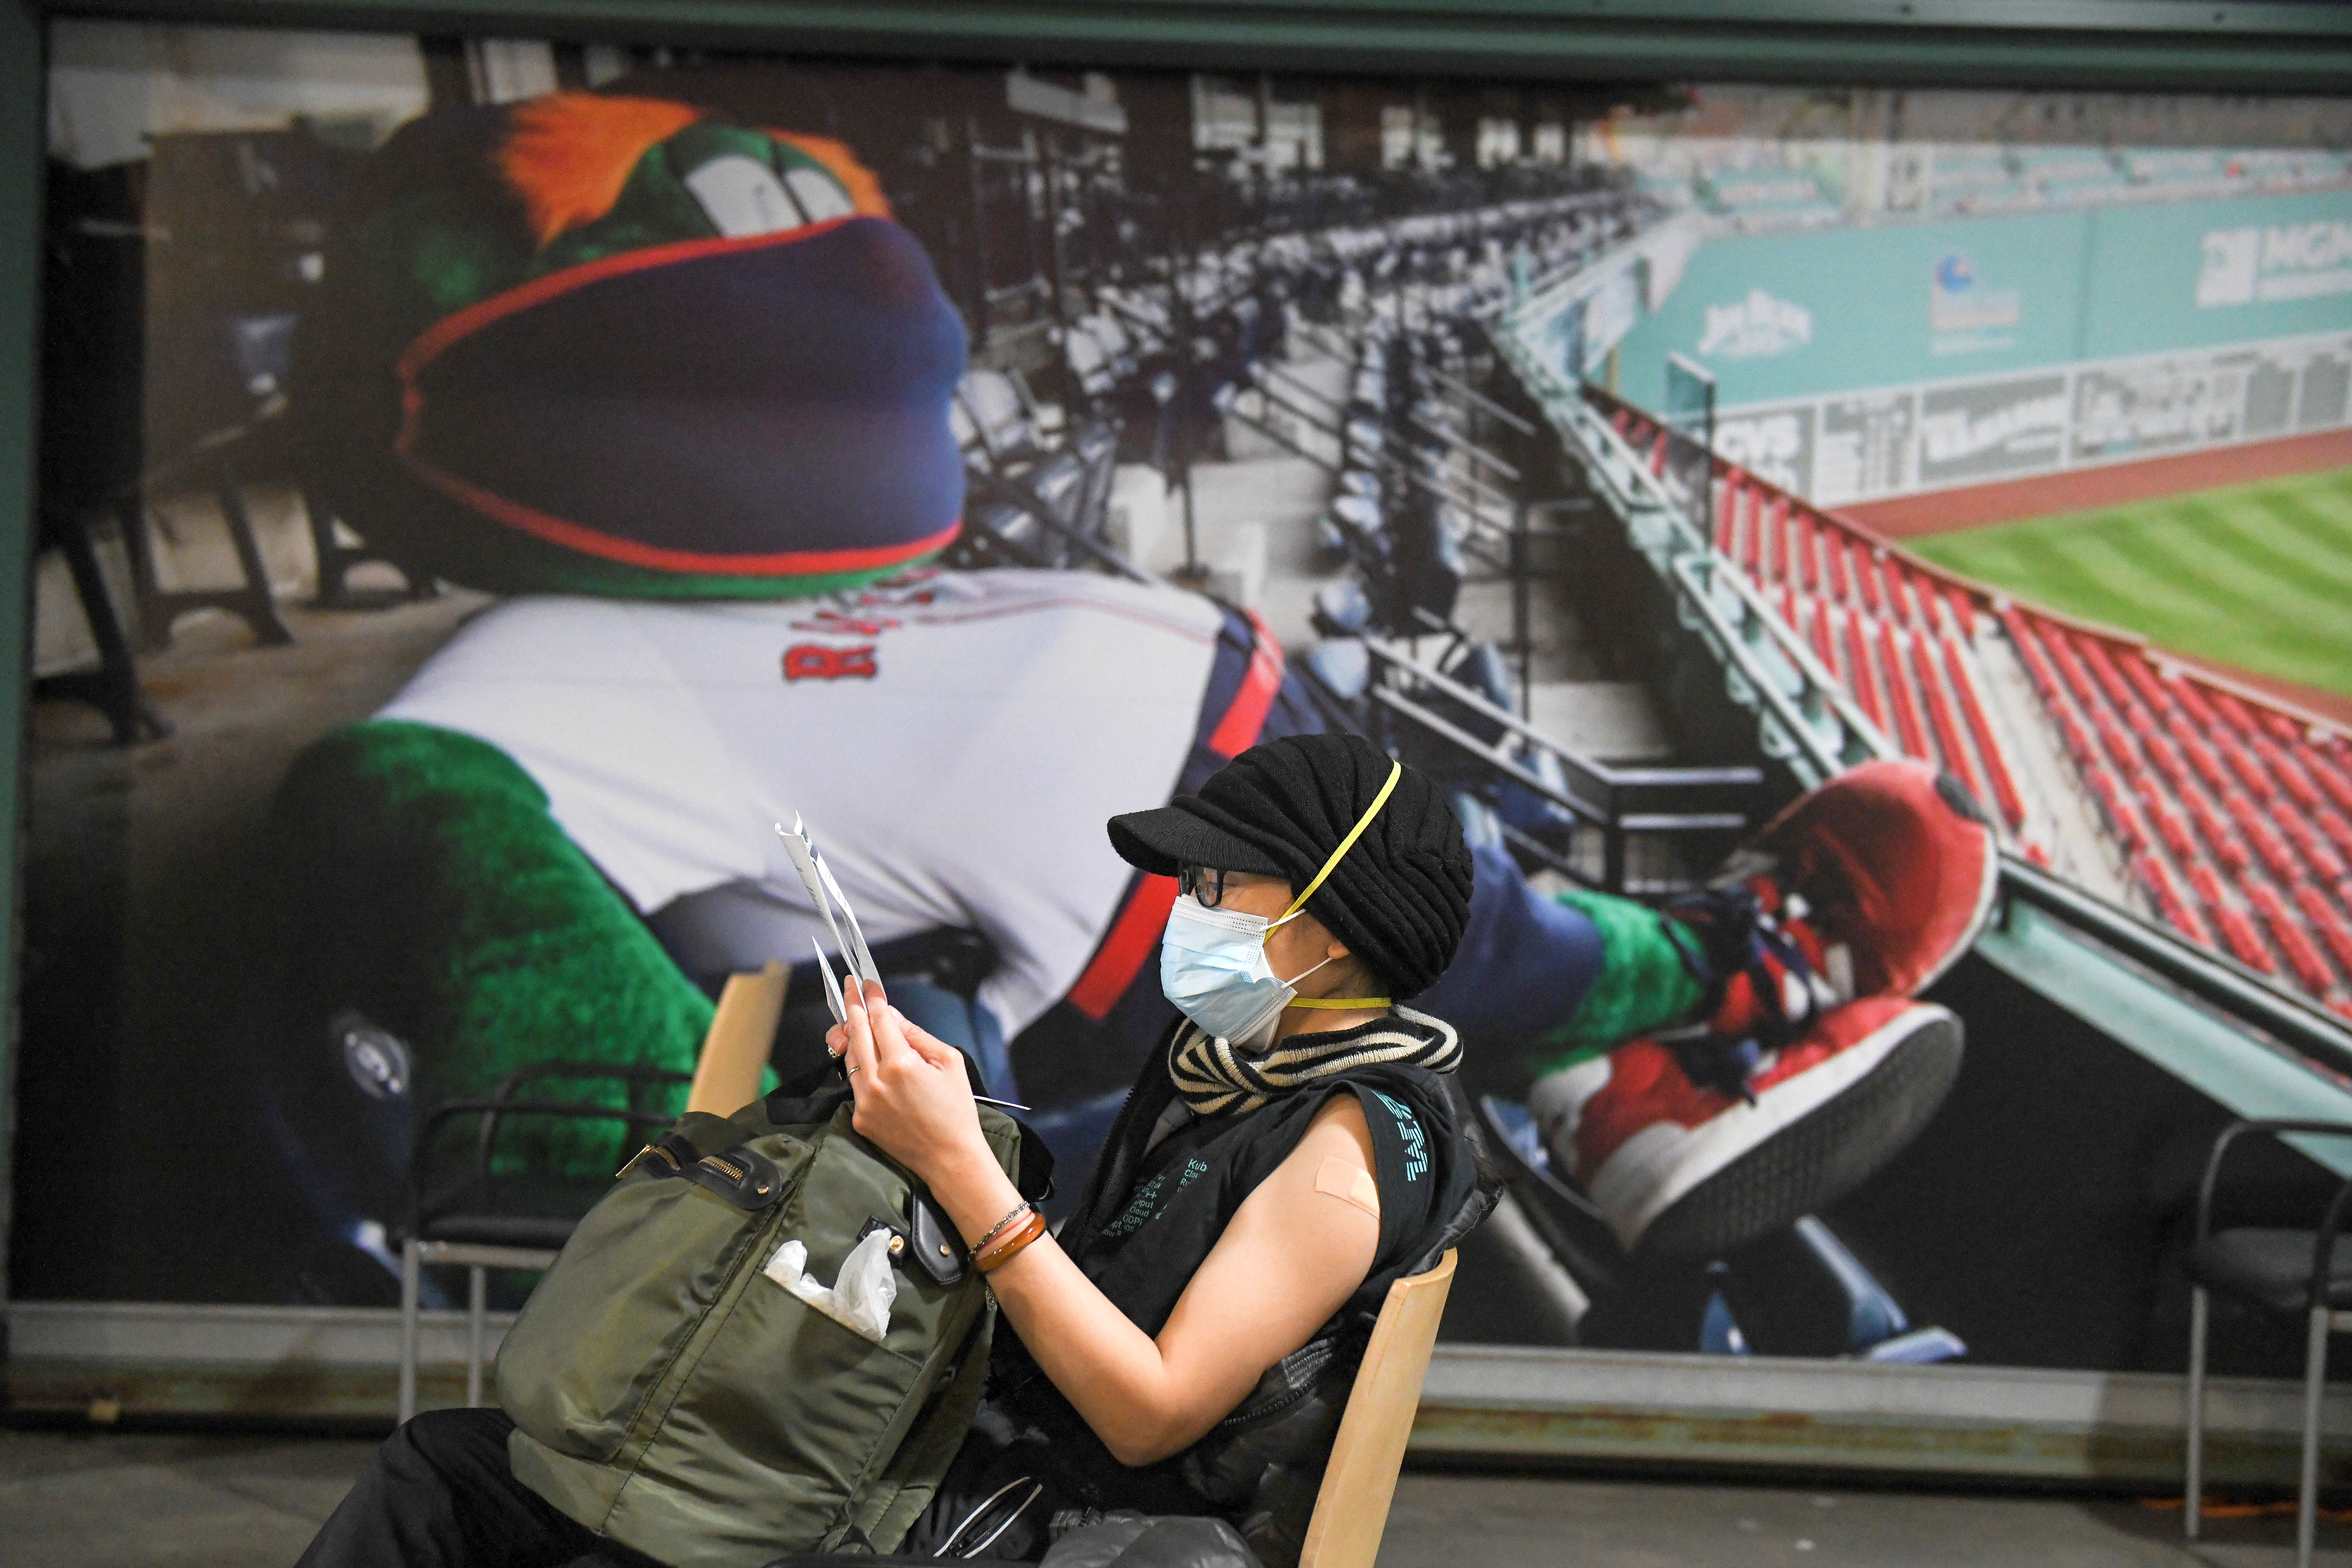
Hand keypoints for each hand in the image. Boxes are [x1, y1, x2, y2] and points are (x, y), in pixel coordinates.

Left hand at [827, 979, 991, 1188]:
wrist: (950, 1158)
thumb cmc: (957, 1110)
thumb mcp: (949, 1063)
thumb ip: (918, 1036)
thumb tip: (893, 1017)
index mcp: (901, 1064)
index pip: (879, 1019)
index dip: (872, 997)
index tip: (867, 982)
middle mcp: (876, 1080)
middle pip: (856, 1032)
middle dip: (852, 1006)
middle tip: (849, 988)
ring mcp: (864, 1101)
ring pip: (850, 1058)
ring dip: (852, 1036)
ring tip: (854, 1020)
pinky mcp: (860, 1118)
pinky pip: (855, 1084)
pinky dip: (861, 1068)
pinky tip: (869, 1060)